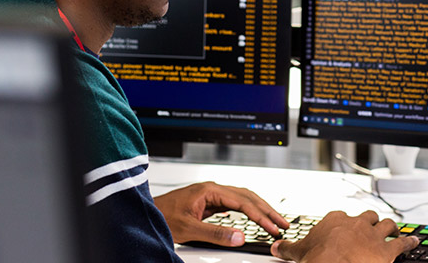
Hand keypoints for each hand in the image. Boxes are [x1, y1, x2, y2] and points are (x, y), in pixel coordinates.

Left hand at [153, 181, 289, 246]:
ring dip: (259, 210)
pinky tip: (252, 217)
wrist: (145, 214)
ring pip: (242, 199)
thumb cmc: (161, 216)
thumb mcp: (189, 229)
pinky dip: (247, 211)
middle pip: (247, 196)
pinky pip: (233, 204)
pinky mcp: (208, 202)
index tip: (273, 227)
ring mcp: (210, 195)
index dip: (260, 216)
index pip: (243, 202)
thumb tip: (240, 236)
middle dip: (266, 210)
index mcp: (209, 190)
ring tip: (273, 221)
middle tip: (282, 224)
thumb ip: (215, 233)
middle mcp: (212, 189)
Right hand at [270, 210, 417, 262]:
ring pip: (387, 224)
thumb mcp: (299, 253)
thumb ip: (288, 248)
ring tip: (394, 229)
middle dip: (371, 220)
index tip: (344, 228)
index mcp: (336, 220)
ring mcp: (373, 235)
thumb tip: (276, 247)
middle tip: (373, 226)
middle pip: (368, 215)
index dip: (345, 222)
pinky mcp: (387, 249)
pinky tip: (413, 241)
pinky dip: (409, 241)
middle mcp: (356, 223)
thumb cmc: (320, 259)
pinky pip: (402, 242)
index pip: (342, 215)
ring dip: (392, 227)